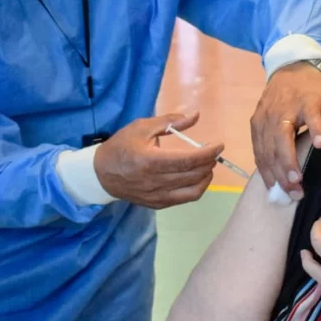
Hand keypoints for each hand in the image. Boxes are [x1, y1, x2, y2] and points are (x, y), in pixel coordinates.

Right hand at [94, 113, 222, 208]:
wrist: (100, 174)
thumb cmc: (121, 146)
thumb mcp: (141, 127)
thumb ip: (170, 121)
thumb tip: (195, 115)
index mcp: (150, 161)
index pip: (188, 160)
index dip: (208, 153)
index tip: (219, 145)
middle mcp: (155, 182)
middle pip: (193, 175)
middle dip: (209, 162)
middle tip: (213, 152)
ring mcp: (157, 196)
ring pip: (193, 191)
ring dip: (206, 177)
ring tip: (208, 165)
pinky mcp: (158, 204)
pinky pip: (184, 199)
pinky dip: (196, 188)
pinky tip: (197, 177)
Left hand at [251, 62, 320, 198]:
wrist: (296, 66)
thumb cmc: (286, 99)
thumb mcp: (272, 119)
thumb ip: (273, 143)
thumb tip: (278, 176)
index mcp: (259, 125)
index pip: (261, 155)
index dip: (269, 176)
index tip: (277, 194)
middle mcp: (269, 118)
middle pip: (271, 151)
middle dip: (281, 176)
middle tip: (293, 194)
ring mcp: (288, 108)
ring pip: (284, 137)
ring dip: (290, 160)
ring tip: (298, 178)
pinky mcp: (307, 100)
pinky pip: (311, 117)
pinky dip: (316, 130)